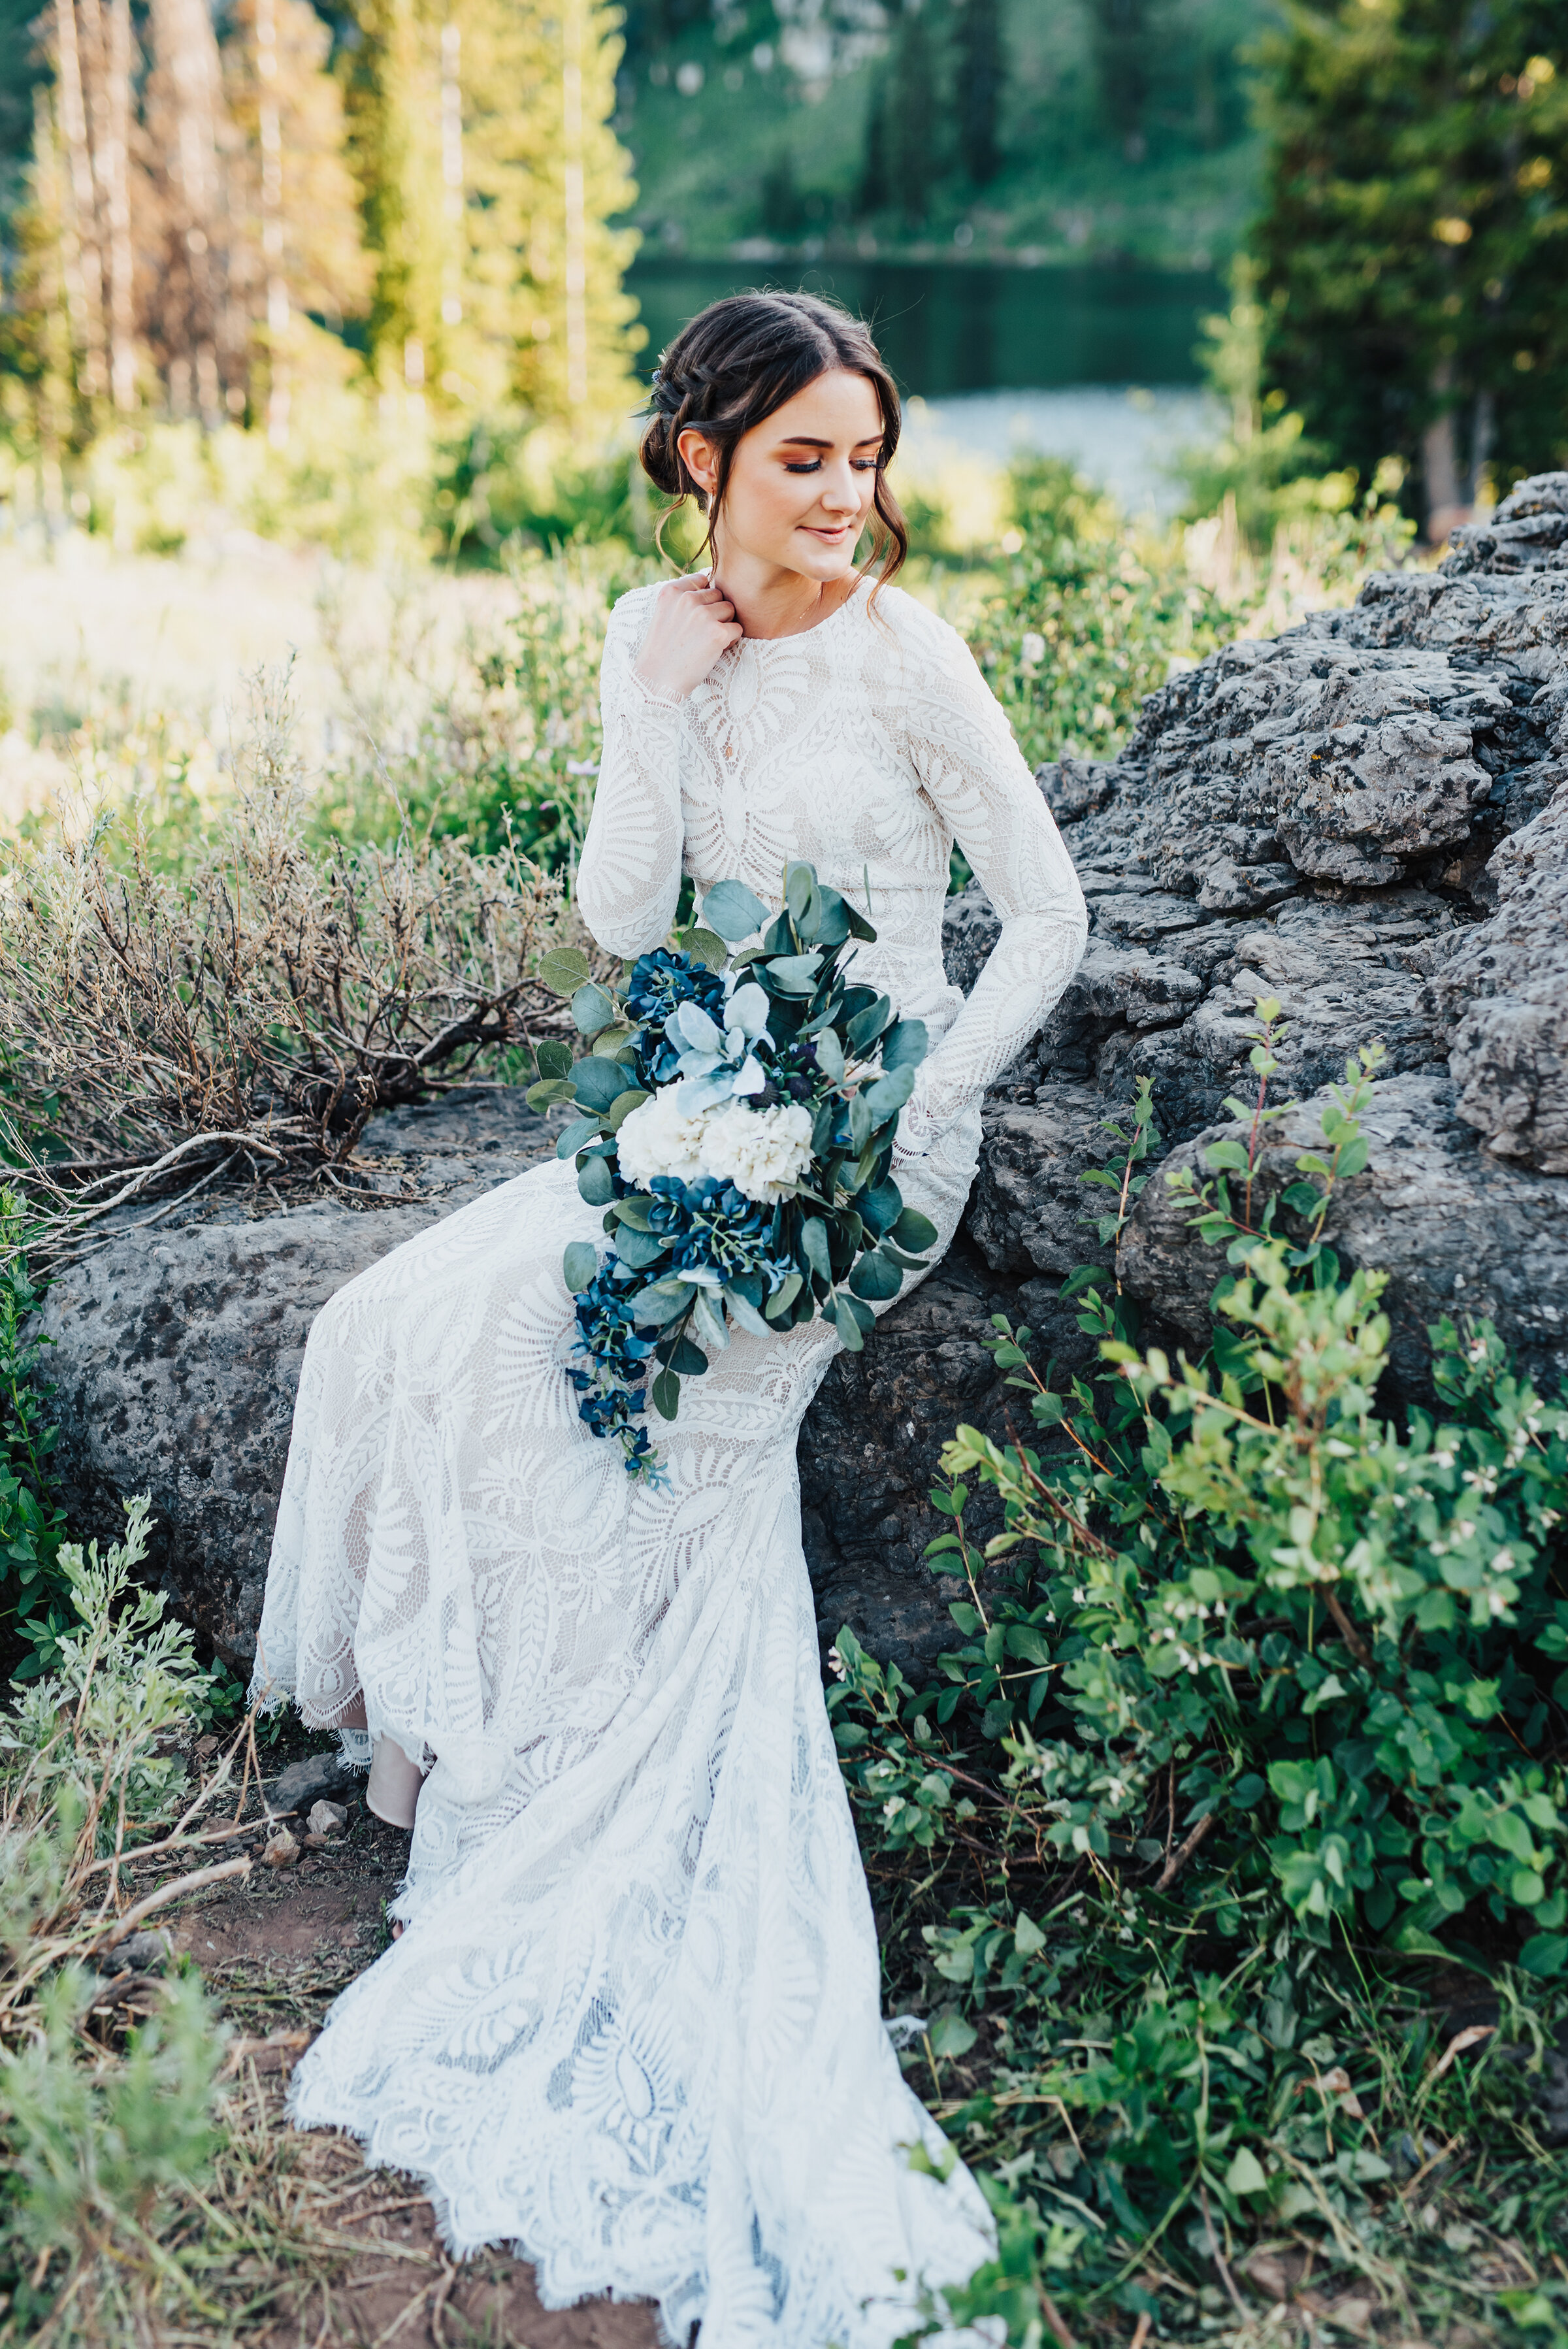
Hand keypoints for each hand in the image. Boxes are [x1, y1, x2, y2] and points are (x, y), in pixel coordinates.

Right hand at [633, 574, 742, 701]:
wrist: (656, 682)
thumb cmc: (663, 651)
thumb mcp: (664, 614)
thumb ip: (683, 598)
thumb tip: (710, 581)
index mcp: (670, 591)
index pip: (703, 580)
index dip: (704, 599)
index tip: (694, 618)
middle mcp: (687, 599)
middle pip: (719, 595)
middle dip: (715, 612)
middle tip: (700, 634)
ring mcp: (703, 614)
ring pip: (730, 610)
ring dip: (724, 625)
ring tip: (706, 642)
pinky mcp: (717, 632)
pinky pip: (737, 629)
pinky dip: (730, 641)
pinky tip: (713, 651)